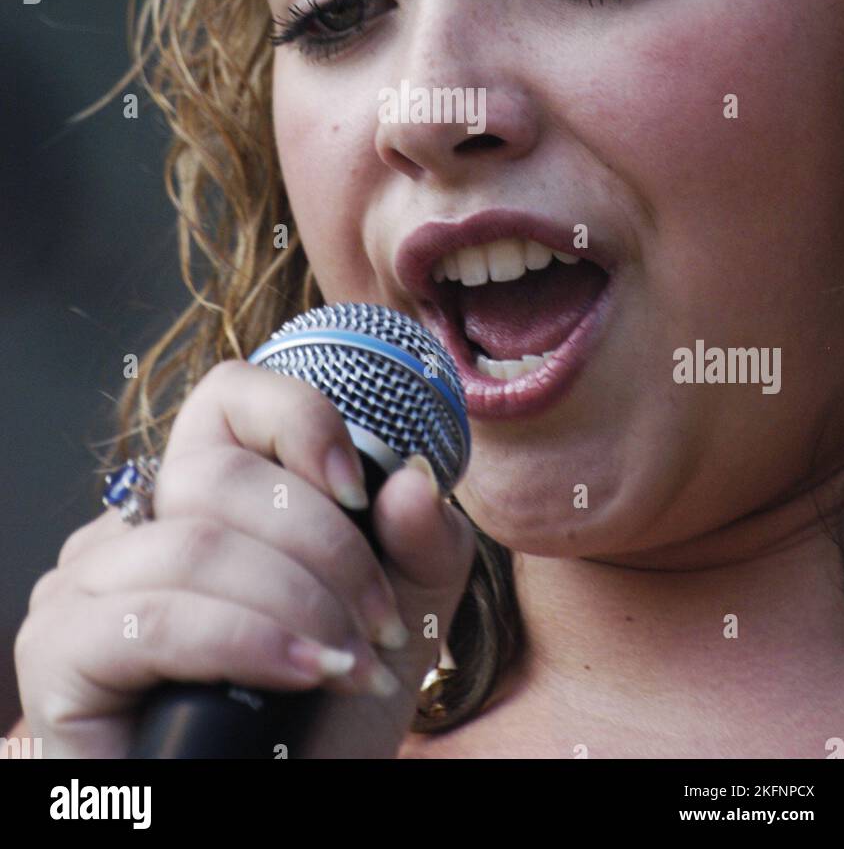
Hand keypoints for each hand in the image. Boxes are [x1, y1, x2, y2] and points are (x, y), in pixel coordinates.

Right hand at [13, 361, 475, 757]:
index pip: (228, 397)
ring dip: (298, 603)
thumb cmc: (322, 717)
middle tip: (378, 622)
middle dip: (326, 548)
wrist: (275, 810)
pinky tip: (303, 674)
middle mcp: (132, 525)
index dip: (298, 420)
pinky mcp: (61, 653)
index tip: (361, 491)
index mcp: (202, 498)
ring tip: (350, 662)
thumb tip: (411, 481)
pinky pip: (156, 618)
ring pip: (195, 544)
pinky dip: (247, 641)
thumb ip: (420, 545)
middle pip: (221, 473)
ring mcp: (85, 584)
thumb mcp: (398, 620)